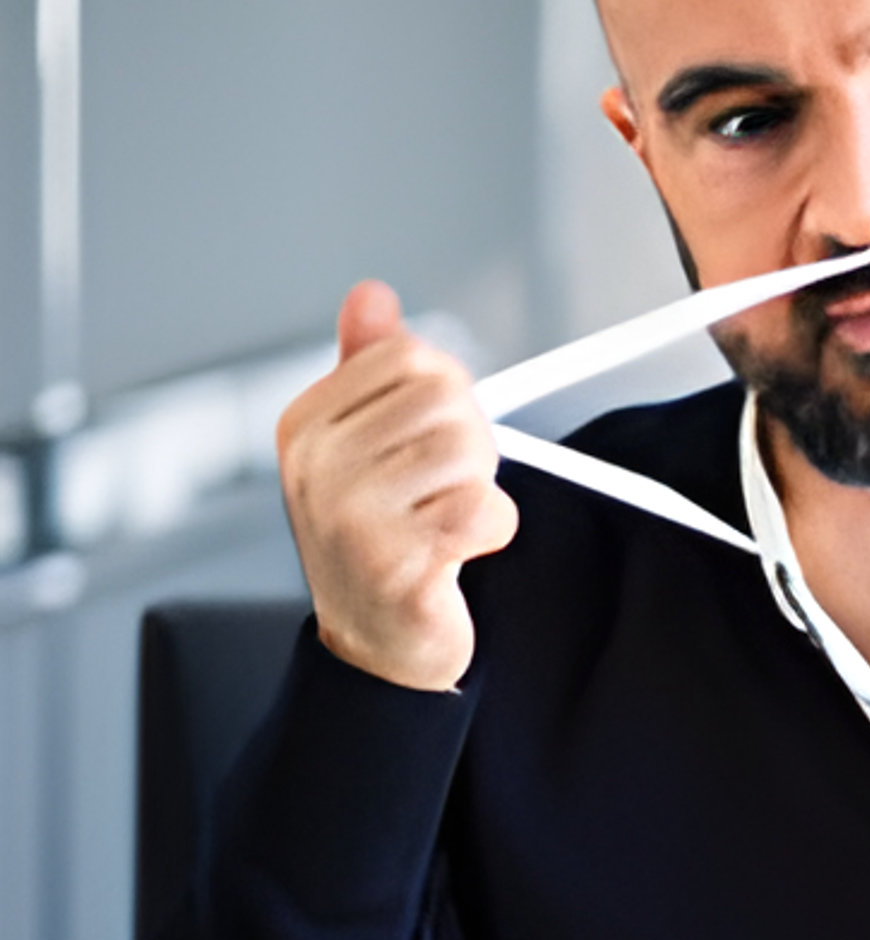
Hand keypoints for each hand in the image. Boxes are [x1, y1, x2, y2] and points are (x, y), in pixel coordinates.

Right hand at [276, 282, 518, 690]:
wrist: (378, 644)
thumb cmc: (383, 533)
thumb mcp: (366, 442)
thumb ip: (370, 365)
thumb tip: (371, 295)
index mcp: (306, 425)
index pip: (414, 355)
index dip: (445, 395)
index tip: (423, 444)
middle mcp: (317, 467)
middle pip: (447, 401)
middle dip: (467, 443)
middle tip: (438, 491)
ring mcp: (350, 518)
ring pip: (469, 452)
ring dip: (478, 488)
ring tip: (441, 522)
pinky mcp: (395, 567)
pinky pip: (484, 511)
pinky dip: (492, 529)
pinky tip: (456, 553)